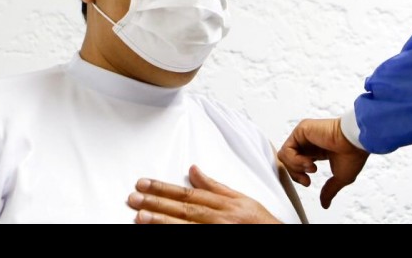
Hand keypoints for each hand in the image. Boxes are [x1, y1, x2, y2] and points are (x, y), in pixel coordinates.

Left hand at [127, 165, 281, 223]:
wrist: (277, 238)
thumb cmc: (261, 223)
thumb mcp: (242, 199)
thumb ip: (215, 186)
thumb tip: (195, 170)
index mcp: (225, 204)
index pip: (189, 194)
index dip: (165, 188)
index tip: (146, 183)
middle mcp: (219, 219)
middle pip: (183, 209)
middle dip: (157, 201)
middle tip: (135, 197)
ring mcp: (216, 232)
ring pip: (185, 226)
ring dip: (161, 221)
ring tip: (140, 215)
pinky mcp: (215, 241)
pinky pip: (191, 237)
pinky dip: (175, 233)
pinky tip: (159, 231)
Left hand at [277, 117, 368, 208]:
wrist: (355, 141)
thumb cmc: (353, 154)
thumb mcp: (340, 177)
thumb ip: (329, 189)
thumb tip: (325, 204)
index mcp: (317, 150)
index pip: (297, 165)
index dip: (299, 176)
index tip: (308, 183)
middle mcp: (309, 141)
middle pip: (288, 161)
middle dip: (295, 174)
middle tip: (307, 180)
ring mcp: (304, 135)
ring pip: (284, 156)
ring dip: (296, 167)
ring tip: (311, 168)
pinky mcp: (302, 129)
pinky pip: (287, 149)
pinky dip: (295, 160)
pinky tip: (309, 162)